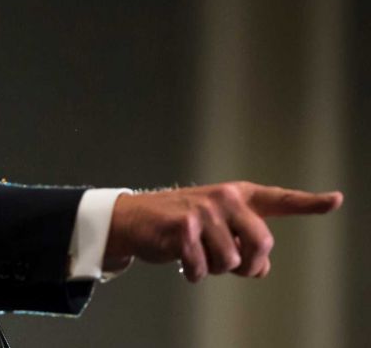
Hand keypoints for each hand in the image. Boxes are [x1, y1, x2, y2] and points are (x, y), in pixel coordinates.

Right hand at [105, 181, 342, 281]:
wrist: (135, 219)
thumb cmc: (181, 225)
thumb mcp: (217, 229)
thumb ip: (245, 243)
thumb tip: (261, 270)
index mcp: (238, 196)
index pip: (279, 200)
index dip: (309, 202)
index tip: (335, 200)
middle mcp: (224, 198)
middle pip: (262, 244)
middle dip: (249, 265)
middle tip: (234, 267)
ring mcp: (204, 211)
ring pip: (231, 262)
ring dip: (215, 270)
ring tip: (199, 257)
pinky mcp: (183, 228)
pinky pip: (203, 268)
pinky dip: (194, 274)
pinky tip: (183, 262)